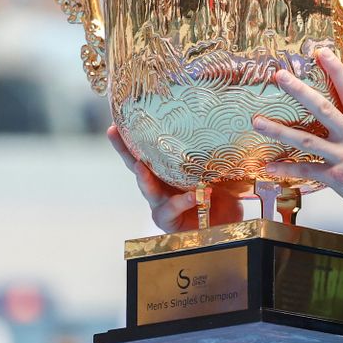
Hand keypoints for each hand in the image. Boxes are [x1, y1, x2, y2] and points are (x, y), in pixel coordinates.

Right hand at [106, 125, 241, 231]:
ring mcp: (162, 205)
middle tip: (113, 132)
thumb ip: (213, 157)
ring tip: (140, 166)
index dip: (132, 136)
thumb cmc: (222, 197)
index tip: (118, 117)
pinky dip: (182, 202)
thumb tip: (218, 127)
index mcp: (167, 171)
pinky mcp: (168, 222)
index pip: (147, 151)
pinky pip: (171, 210)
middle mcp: (160, 186)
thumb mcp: (219, 172)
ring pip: (148, 190)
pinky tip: (192, 196)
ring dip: (143, 178)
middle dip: (124, 150)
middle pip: (136, 166)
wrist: (229, 224)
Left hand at [251, 48, 342, 232]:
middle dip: (299, 90)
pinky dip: (286, 168)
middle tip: (280, 76)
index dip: (335, 69)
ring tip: (258, 121)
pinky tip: (269, 166)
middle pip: (322, 108)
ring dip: (279, 130)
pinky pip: (305, 171)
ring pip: (305, 139)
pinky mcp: (336, 178)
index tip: (321, 52)